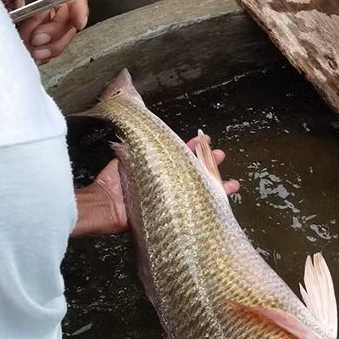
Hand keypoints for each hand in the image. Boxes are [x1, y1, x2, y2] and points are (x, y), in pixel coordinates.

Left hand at [71, 138, 239, 237]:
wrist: (106, 208)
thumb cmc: (113, 183)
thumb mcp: (127, 157)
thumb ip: (137, 145)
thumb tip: (138, 122)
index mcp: (157, 169)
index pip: (179, 155)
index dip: (193, 148)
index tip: (208, 140)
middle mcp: (166, 184)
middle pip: (193, 173)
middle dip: (209, 166)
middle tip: (222, 157)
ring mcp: (171, 201)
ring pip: (197, 192)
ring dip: (215, 188)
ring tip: (232, 186)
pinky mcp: (173, 216)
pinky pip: (192, 211)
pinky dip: (206, 208)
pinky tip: (220, 206)